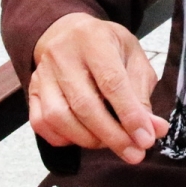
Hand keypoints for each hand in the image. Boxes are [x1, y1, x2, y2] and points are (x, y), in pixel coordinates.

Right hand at [30, 12, 169, 163]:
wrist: (68, 32)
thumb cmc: (106, 46)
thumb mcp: (133, 58)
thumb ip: (142, 94)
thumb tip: (154, 130)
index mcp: (93, 39)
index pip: (111, 82)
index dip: (129, 114)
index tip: (146, 140)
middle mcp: (62, 55)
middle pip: (84, 104)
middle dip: (113, 136)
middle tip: (135, 154)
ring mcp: (42, 74)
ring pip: (60, 117)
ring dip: (89, 140)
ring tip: (112, 143)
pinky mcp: (31, 91)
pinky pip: (42, 124)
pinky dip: (65, 139)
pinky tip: (85, 137)